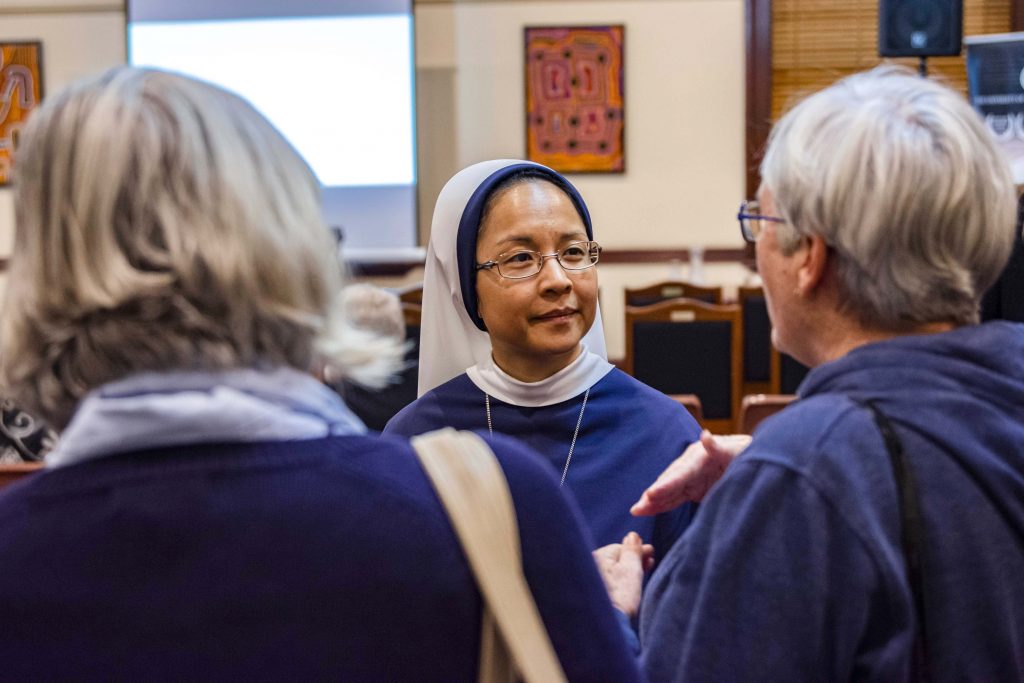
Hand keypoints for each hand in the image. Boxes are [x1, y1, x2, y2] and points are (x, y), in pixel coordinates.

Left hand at [593, 532, 653, 617]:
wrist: (608, 624)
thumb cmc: (620, 596)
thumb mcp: (631, 569)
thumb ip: (633, 551)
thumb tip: (632, 535)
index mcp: (597, 556)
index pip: (620, 548)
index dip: (638, 551)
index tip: (651, 552)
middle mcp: (588, 565)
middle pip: (615, 560)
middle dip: (633, 561)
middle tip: (650, 563)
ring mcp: (589, 580)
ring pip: (612, 571)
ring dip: (627, 571)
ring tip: (642, 574)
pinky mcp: (591, 595)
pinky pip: (608, 582)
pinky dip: (619, 582)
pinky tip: (628, 586)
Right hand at [631, 430, 750, 515]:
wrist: (756, 459)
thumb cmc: (748, 452)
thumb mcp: (738, 450)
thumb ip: (720, 447)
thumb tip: (705, 436)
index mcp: (699, 456)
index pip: (680, 473)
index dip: (666, 484)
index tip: (651, 493)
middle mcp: (690, 466)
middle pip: (669, 482)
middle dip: (653, 495)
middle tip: (637, 507)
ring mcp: (690, 478)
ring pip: (668, 491)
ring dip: (652, 501)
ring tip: (636, 511)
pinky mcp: (693, 489)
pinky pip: (674, 498)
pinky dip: (661, 505)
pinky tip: (648, 510)